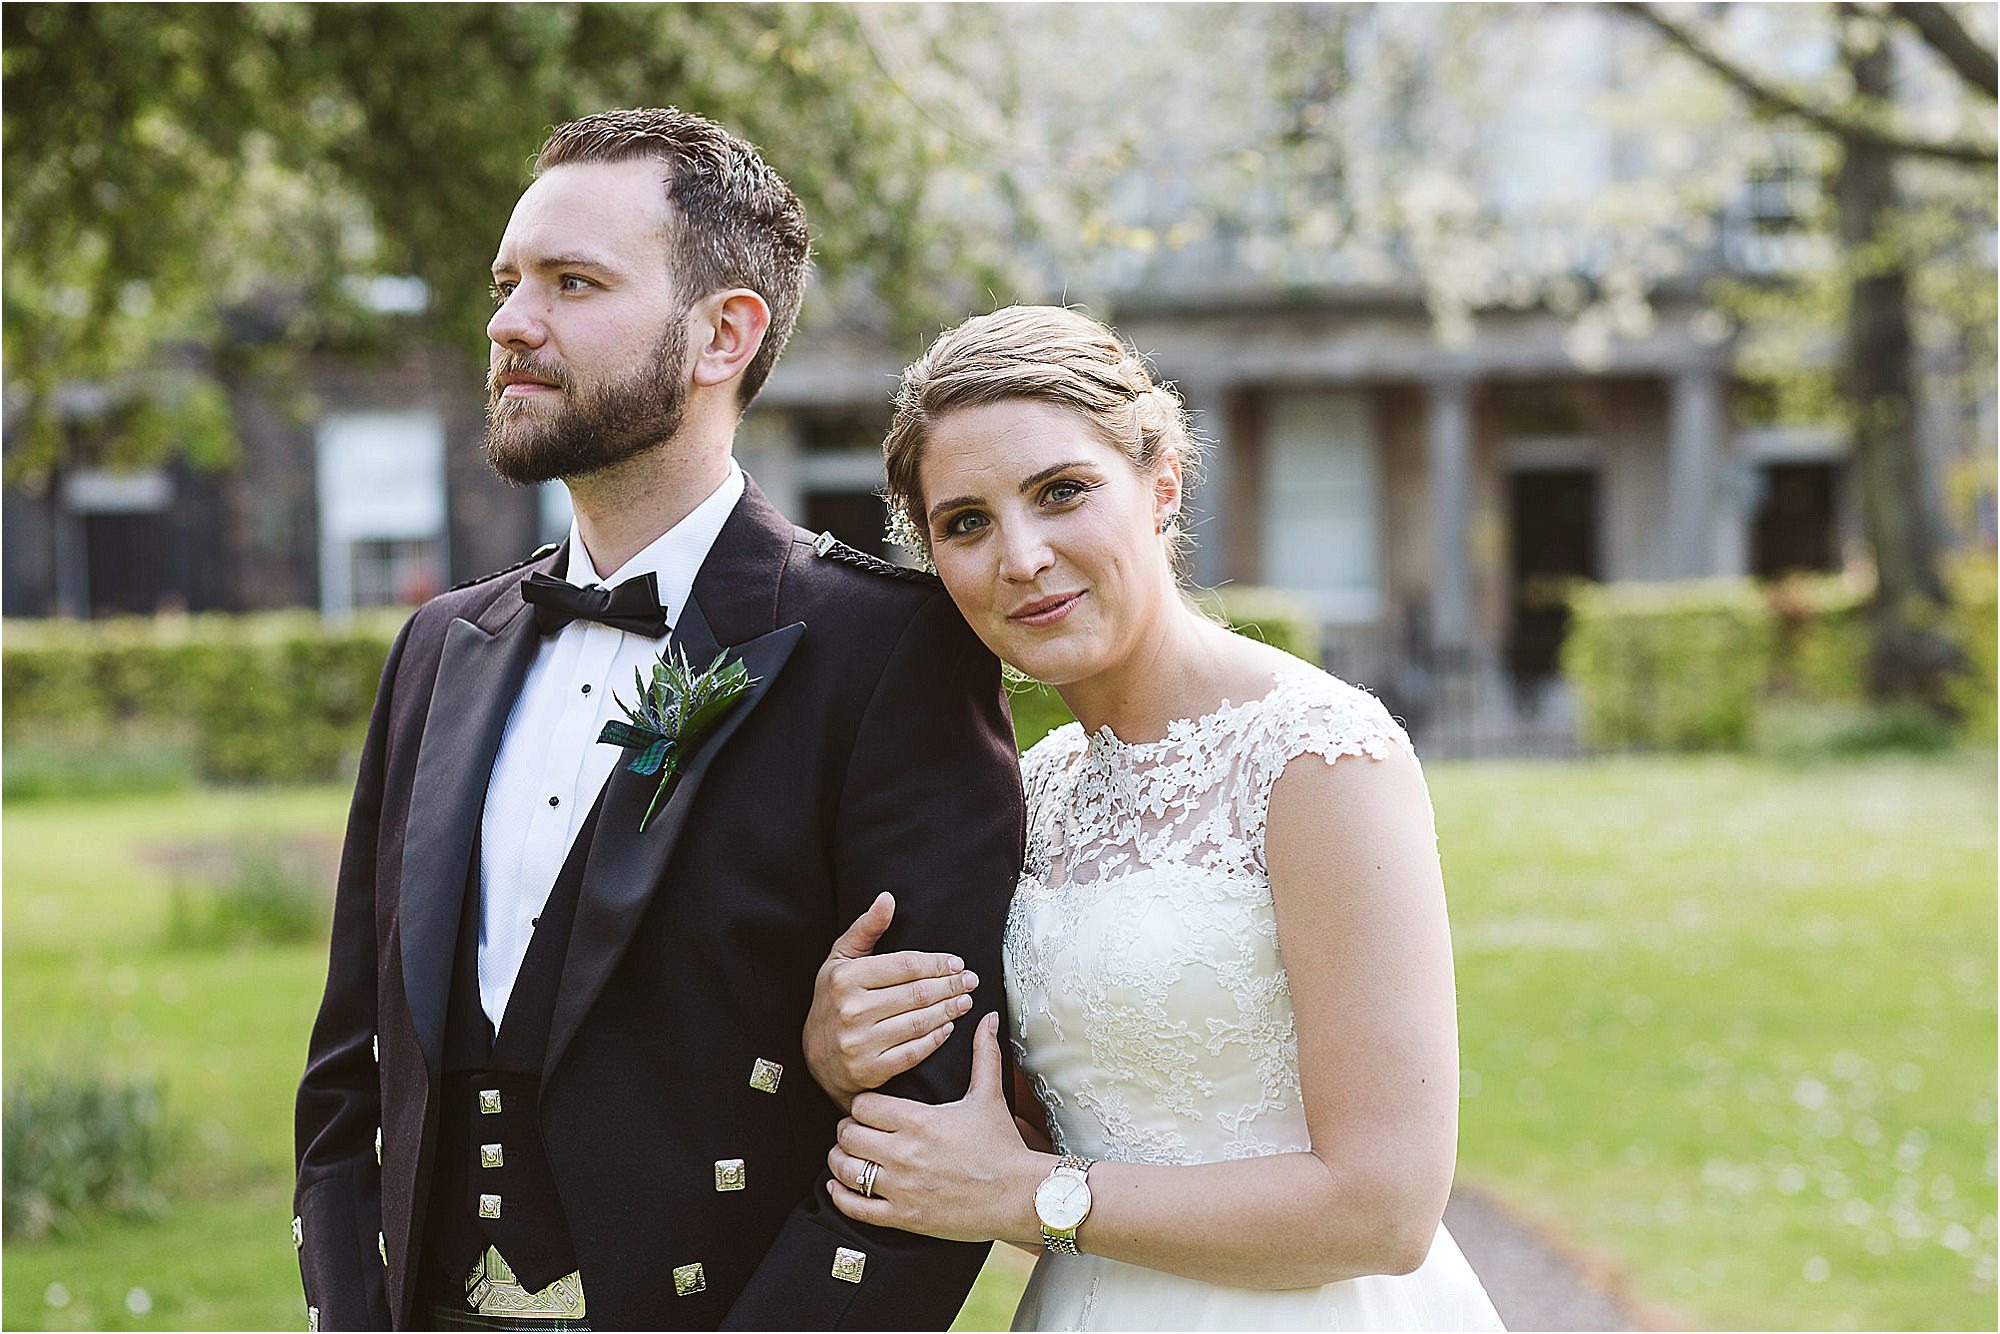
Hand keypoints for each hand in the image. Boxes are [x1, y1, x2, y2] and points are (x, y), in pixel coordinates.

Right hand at [803, 892, 980, 1108]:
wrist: (815, 1057)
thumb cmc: (833, 1000)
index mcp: (845, 978)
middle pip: (916, 994)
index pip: (904, 966)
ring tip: (964, 1001)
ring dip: (949, 1010)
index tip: (956, 963)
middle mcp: (851, 1010)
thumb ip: (866, 928)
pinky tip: (948, 1027)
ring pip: (918, 1022)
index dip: (936, 963)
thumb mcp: (840, 959)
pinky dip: (936, 1039)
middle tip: (970, 980)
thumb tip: (887, 899)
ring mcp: (860, 1043)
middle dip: (950, 985)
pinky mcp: (870, 1069)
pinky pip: (913, 1052)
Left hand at [826, 1012, 1048, 1245]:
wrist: (1020, 1195)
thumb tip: (988, 1017)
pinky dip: (842, 1196)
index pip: (863, 1105)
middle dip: (848, 1131)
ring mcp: (902, 1187)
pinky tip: (840, 1187)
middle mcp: (904, 1153)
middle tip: (857, 1132)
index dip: (861, 1106)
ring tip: (848, 1156)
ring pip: (846, 1170)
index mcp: (920, 1120)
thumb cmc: (1003, 1146)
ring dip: (841, 1162)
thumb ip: (983, 1053)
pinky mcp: (904, 1217)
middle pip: (847, 1135)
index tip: (869, 1109)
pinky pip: (856, 1208)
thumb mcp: (989, 1096)